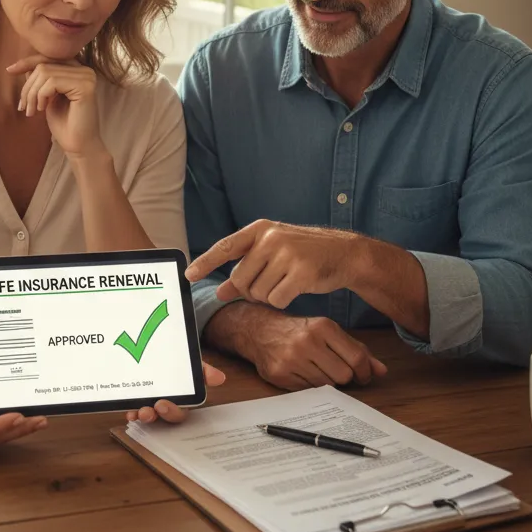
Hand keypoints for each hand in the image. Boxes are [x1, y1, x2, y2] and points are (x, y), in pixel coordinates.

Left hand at [6, 54, 103, 158]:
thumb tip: (26, 66)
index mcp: (77, 70)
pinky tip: (42, 109)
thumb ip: (41, 80)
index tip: (10, 70)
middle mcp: (85, 69)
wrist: (77, 145)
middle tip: (24, 107)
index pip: (48, 57)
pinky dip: (41, 96)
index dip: (27, 62)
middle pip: (43, 65)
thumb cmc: (64, 124)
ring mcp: (87, 77)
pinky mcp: (85, 86)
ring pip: (45, 73)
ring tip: (32, 111)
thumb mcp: (47, 97)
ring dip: (32, 93)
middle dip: (28, 86)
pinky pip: (52, 82)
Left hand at [124, 361, 225, 424]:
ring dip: (145, 416)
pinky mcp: (138, 401)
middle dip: (157, 415)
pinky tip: (128, 411)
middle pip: (164, 416)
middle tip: (152, 407)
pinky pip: (135, 410)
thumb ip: (203, 370)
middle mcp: (167, 405)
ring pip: (150, 416)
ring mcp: (151, 403)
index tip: (163, 404)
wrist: (160, 347)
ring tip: (139, 412)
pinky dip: (131, 412)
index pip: (179, 411)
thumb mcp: (192, 364)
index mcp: (182, 400)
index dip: (172, 411)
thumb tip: (220, 378)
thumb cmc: (180, 362)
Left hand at [186, 220, 352, 307]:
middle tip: (269, 284)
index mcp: (260, 229)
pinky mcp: (301, 272)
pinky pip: (276, 299)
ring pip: (258, 293)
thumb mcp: (272, 254)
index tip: (188, 275)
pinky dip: (283, 301)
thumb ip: (245, 269)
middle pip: (240, 280)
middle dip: (250, 290)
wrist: (343, 253)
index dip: (205, 262)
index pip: (225, 246)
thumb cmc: (303, 254)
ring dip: (269, 296)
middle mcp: (270, 238)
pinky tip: (296, 289)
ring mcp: (286, 254)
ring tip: (286, 282)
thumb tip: (220, 292)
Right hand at [221, 308, 386, 389]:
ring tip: (316, 369)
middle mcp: (307, 341)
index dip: (365, 372)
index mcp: (323, 327)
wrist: (259, 330)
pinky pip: (307, 391)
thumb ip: (356, 350)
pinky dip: (309, 386)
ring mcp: (292, 359)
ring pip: (327, 386)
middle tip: (335, 370)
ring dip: (326, 382)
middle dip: (344, 377)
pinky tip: (302, 372)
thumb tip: (382, 371)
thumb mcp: (328, 332)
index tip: (363, 375)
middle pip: (344, 376)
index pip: (357, 358)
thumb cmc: (299, 330)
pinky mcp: (280, 374)